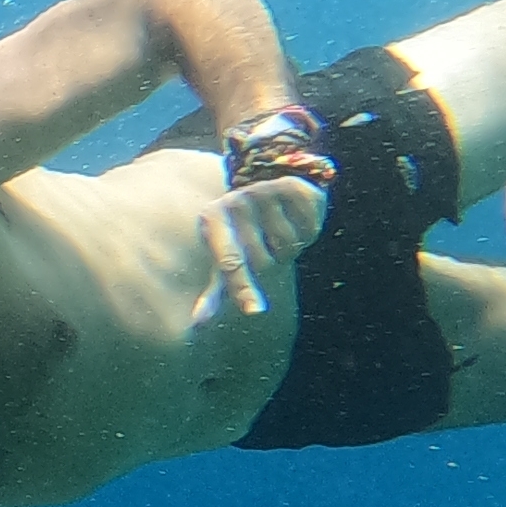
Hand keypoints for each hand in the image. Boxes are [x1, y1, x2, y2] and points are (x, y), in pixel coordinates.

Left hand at [188, 174, 326, 330]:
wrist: (268, 182)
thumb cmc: (244, 230)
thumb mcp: (228, 253)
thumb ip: (218, 287)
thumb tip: (196, 324)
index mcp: (212, 219)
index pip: (230, 263)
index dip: (243, 288)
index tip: (254, 312)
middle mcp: (234, 202)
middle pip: (265, 260)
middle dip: (273, 261)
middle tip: (269, 243)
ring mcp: (261, 191)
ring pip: (289, 244)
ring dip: (292, 244)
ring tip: (281, 227)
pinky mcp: (288, 185)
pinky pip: (308, 225)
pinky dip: (309, 228)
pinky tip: (296, 215)